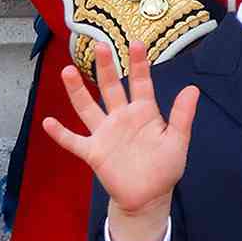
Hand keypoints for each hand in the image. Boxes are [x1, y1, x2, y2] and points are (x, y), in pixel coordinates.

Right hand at [42, 41, 200, 240]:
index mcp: (143, 112)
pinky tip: (48, 122)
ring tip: (67, 71)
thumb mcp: (177, 141)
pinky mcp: (94, 152)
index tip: (137, 43)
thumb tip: (193, 88)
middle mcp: (121, 117)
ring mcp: (105, 134)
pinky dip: (61, 133)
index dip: (139, 64)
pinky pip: (74, 142)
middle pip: (111, 87)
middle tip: (101, 46)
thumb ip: (182, 115)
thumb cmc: (164, 167)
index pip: (141, 83)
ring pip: (88, 108)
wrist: (149, 197)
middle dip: (106, 67)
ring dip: (77, 91)